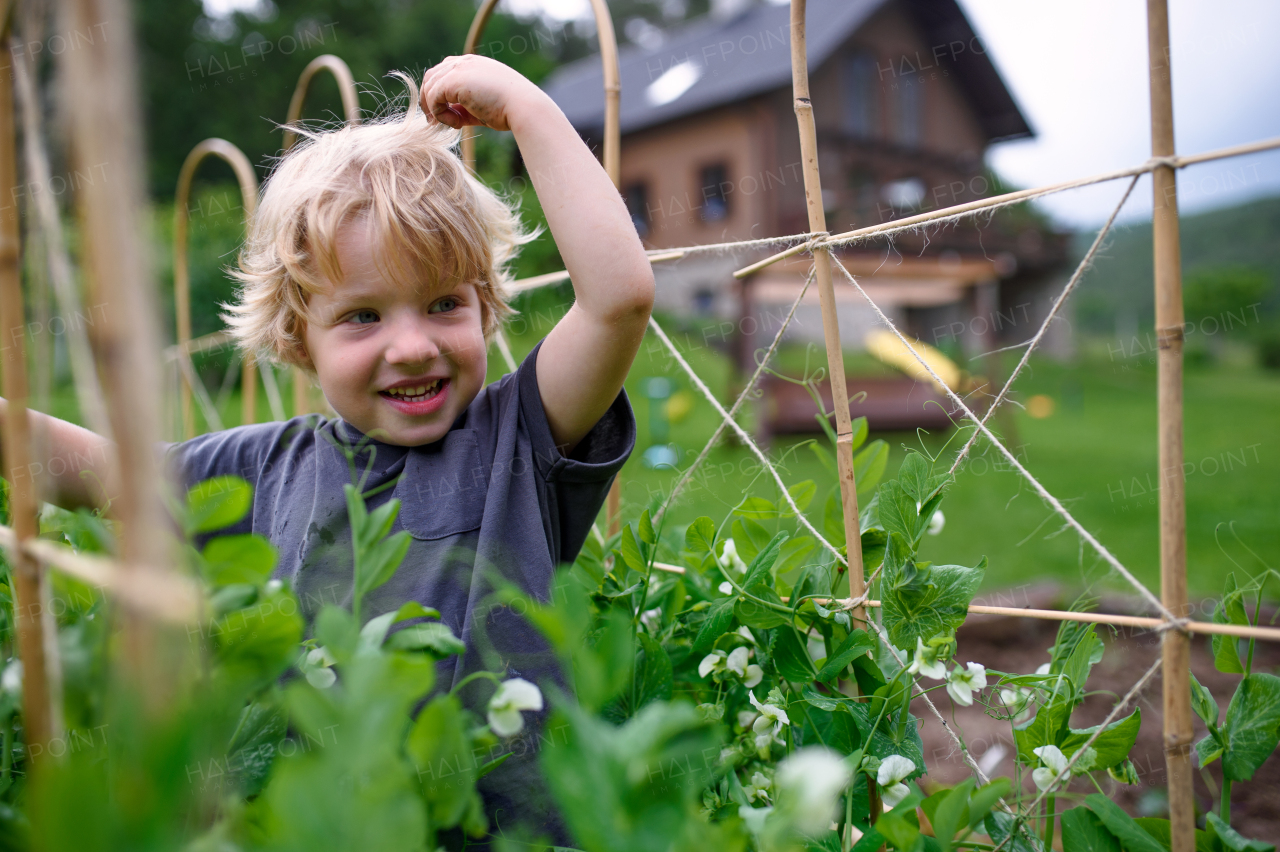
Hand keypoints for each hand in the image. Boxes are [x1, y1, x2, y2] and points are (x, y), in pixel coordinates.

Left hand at [418, 55, 546, 132]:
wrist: (523, 106)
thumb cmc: (509, 109)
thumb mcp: (482, 106)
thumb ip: (463, 107)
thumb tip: (449, 117)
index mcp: (472, 64)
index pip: (444, 72)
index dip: (439, 93)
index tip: (444, 114)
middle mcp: (463, 62)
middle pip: (431, 77)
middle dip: (429, 100)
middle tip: (435, 122)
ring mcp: (458, 69)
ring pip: (429, 87)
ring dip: (435, 109)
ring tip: (450, 125)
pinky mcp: (453, 81)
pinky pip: (433, 97)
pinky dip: (439, 114)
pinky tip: (457, 124)